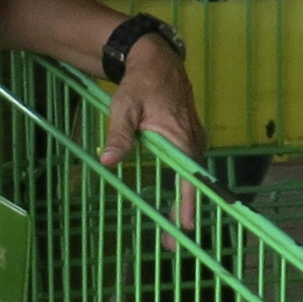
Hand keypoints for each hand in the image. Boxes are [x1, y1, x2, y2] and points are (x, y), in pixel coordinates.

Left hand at [99, 36, 206, 236]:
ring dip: (184, 198)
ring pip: (193, 174)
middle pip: (193, 182)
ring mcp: (194, 137)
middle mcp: (193, 140)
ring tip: (174, 225)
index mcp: (180, 137)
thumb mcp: (124, 108)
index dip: (188, 204)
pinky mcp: (190, 135)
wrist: (156, 59)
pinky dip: (184, 182)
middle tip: (173, 242)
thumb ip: (118, 136)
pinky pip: (190, 164)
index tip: (187, 228)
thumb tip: (108, 161)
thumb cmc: (140, 84)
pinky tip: (175, 196)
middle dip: (184, 211)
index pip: (189, 177)